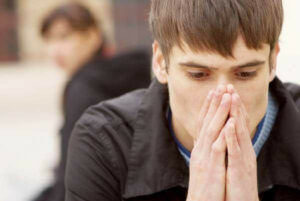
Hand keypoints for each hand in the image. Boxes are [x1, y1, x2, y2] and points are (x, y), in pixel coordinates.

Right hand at [187, 85, 229, 200]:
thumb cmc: (204, 184)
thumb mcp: (203, 164)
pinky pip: (218, 147)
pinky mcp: (211, 166)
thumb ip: (204, 150)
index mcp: (199, 148)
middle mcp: (200, 149)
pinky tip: (230, 121)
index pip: (203, 123)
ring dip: (219, 112)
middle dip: (213, 103)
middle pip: (206, 122)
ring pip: (212, 130)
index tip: (213, 93)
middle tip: (219, 86)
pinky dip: (224, 133)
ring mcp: (204, 156)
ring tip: (226, 96)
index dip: (208, 107)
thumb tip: (206, 138)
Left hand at [224, 89, 258, 200]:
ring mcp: (243, 158)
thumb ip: (229, 146)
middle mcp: (243, 149)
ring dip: (235, 114)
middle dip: (233, 104)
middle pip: (238, 123)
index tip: (224, 91)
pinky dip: (232, 137)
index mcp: (238, 146)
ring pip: (239, 132)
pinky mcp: (240, 169)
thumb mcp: (231, 160)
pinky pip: (236, 150)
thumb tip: (224, 132)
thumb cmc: (235, 182)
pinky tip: (229, 125)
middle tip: (228, 85)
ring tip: (231, 97)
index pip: (234, 122)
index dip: (230, 106)